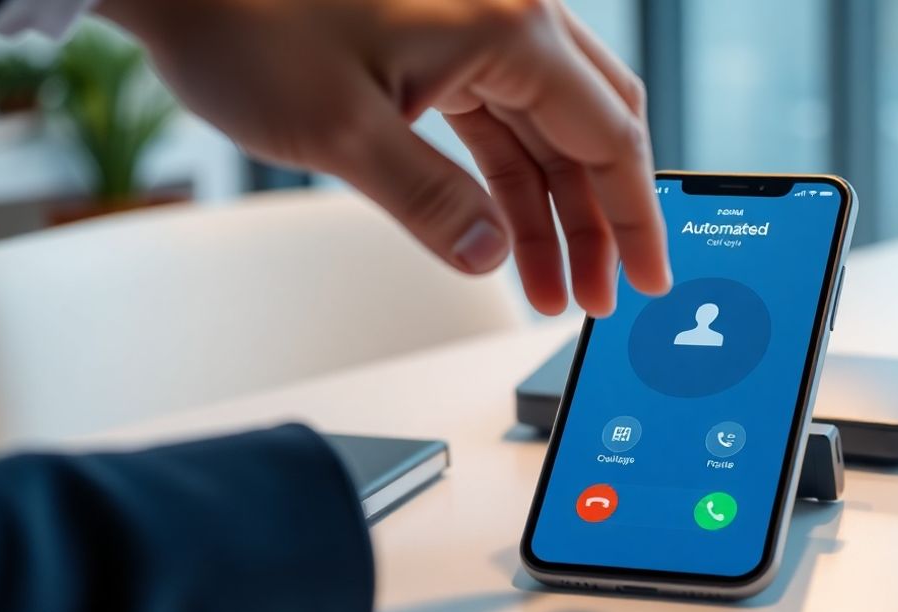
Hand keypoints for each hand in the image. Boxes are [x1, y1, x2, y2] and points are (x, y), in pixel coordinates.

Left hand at [97, 0, 670, 316]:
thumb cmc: (246, 19)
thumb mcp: (344, 132)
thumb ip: (432, 203)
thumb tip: (490, 258)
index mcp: (508, 24)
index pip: (609, 135)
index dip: (636, 218)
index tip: (651, 278)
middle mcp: (508, 17)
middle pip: (591, 131)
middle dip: (600, 222)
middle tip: (599, 298)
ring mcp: (475, 29)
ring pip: (545, 133)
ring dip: (551, 214)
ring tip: (549, 291)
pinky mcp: (440, 46)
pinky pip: (498, 124)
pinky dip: (506, 184)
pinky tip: (505, 240)